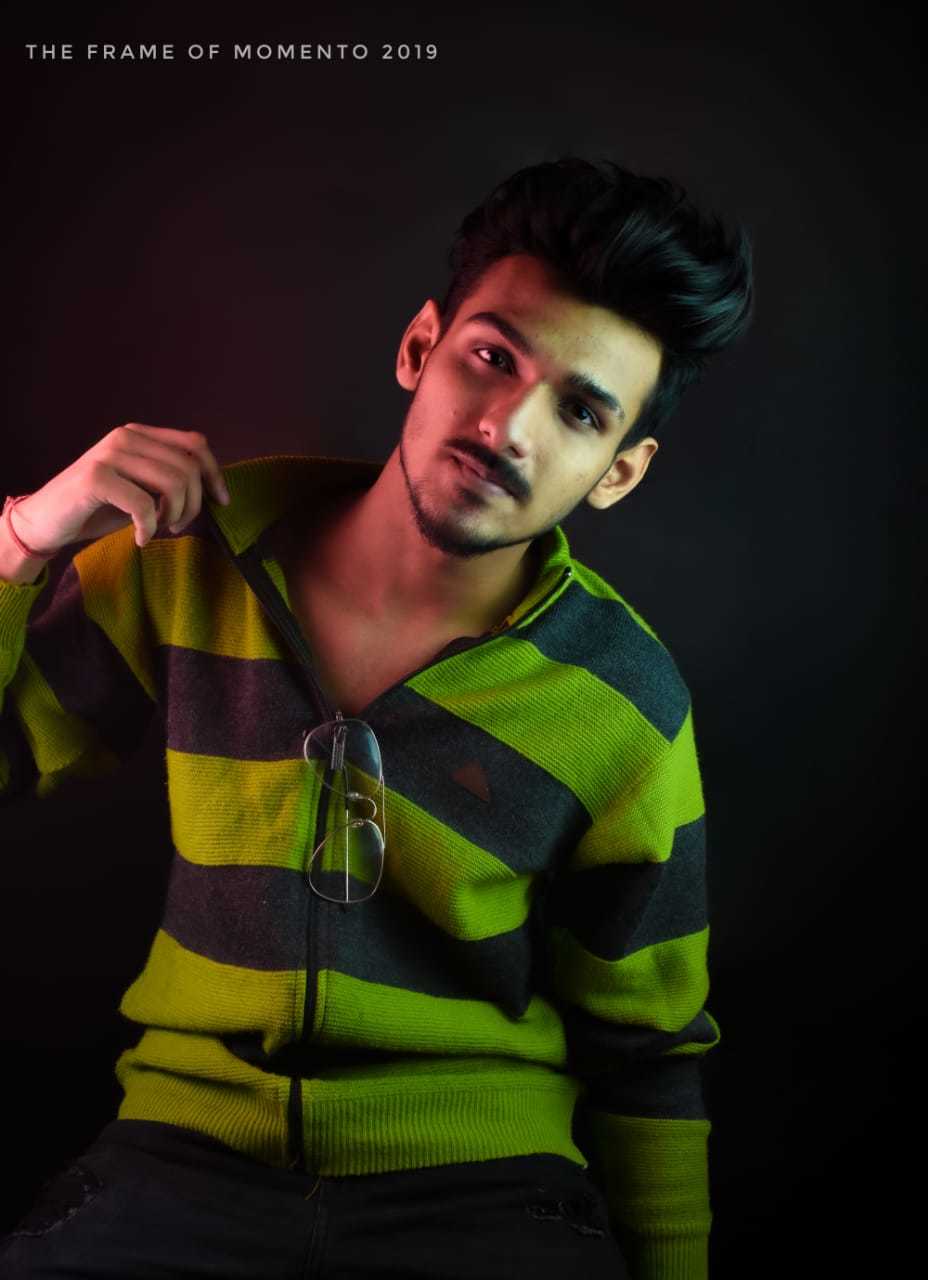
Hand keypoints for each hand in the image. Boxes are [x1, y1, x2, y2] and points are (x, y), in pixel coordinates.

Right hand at [9, 423, 230, 555]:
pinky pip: (145, 505)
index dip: (215, 474)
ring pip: (173, 483)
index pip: (194, 443)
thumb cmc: (97, 508)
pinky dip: (149, 528)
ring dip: (174, 516)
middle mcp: (125, 437)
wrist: (46, 521)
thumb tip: (211, 488)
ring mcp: (109, 454)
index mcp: (139, 434)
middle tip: (177, 526)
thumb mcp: (140, 488)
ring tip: (159, 529)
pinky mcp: (96, 478)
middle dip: (193, 504)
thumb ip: (168, 479)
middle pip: (188, 467)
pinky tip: (140, 538)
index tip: (222, 502)